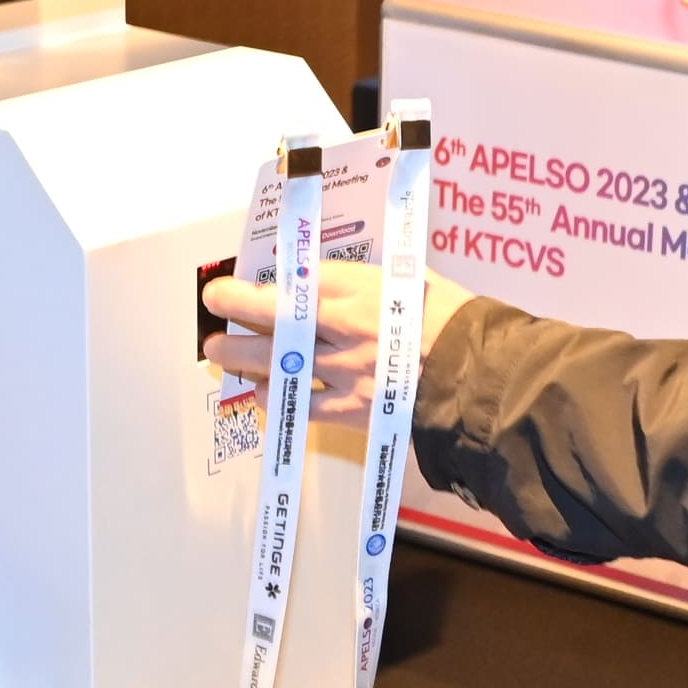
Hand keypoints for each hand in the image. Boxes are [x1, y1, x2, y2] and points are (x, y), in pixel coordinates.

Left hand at [202, 259, 472, 445]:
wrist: (475, 370)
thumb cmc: (445, 318)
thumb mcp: (401, 280)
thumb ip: (358, 284)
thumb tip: (323, 287)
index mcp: (354, 288)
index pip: (288, 285)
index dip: (247, 289)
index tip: (225, 289)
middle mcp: (340, 326)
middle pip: (270, 321)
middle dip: (233, 320)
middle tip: (212, 319)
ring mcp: (342, 369)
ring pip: (276, 364)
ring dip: (241, 359)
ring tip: (220, 355)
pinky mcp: (351, 407)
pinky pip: (301, 406)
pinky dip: (276, 399)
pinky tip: (261, 395)